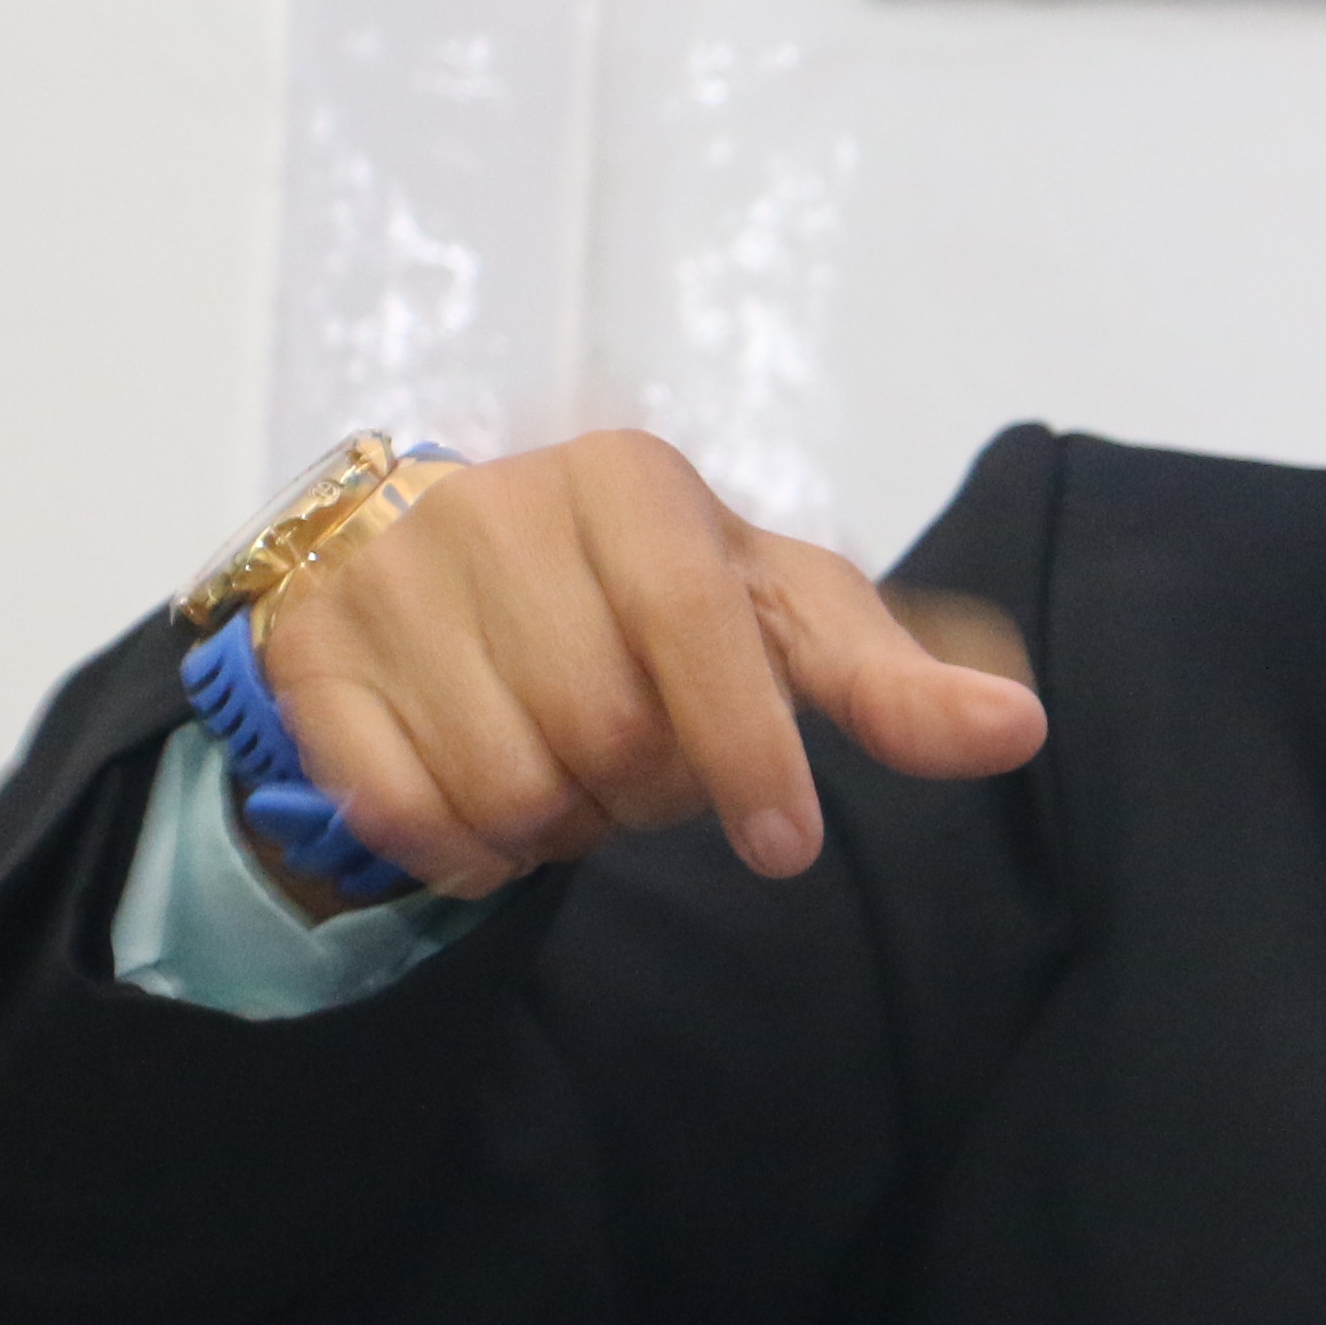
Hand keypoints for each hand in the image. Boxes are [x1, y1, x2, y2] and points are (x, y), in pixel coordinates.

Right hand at [249, 429, 1046, 903]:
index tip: (788, 847)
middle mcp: (490, 502)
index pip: (697, 625)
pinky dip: (468, 847)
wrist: (449, 572)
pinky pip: (404, 814)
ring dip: (559, 818)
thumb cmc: (652, 603)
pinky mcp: (308, 652)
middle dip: (646, 784)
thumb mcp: (780, 624)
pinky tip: (486, 791)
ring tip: (563, 759)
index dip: (748, 751)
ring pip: (507, 783)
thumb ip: (891, 681)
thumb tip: (1018, 730)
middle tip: (638, 756)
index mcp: (626, 477)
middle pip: (606, 726)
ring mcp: (384, 573)